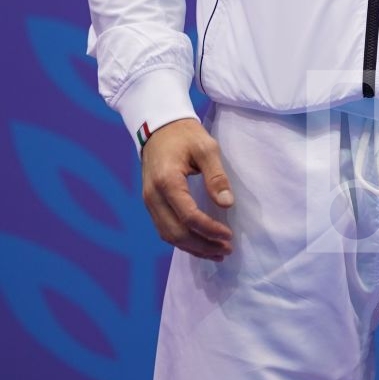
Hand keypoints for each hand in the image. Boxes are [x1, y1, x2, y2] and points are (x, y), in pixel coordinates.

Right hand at [141, 118, 234, 260]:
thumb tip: (227, 203)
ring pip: (168, 235)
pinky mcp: (151, 203)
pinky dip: (182, 240)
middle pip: (176, 232)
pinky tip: (199, 243)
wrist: (159, 127)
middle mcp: (153, 196)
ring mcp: (149, 201)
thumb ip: (216, 176)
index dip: (209, 230)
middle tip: (226, 250)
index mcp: (167, 181)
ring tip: (216, 252)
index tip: (228, 236)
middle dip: (202, 245)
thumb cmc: (185, 134)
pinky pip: (165, 229)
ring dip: (192, 247)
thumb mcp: (206, 148)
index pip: (188, 216)